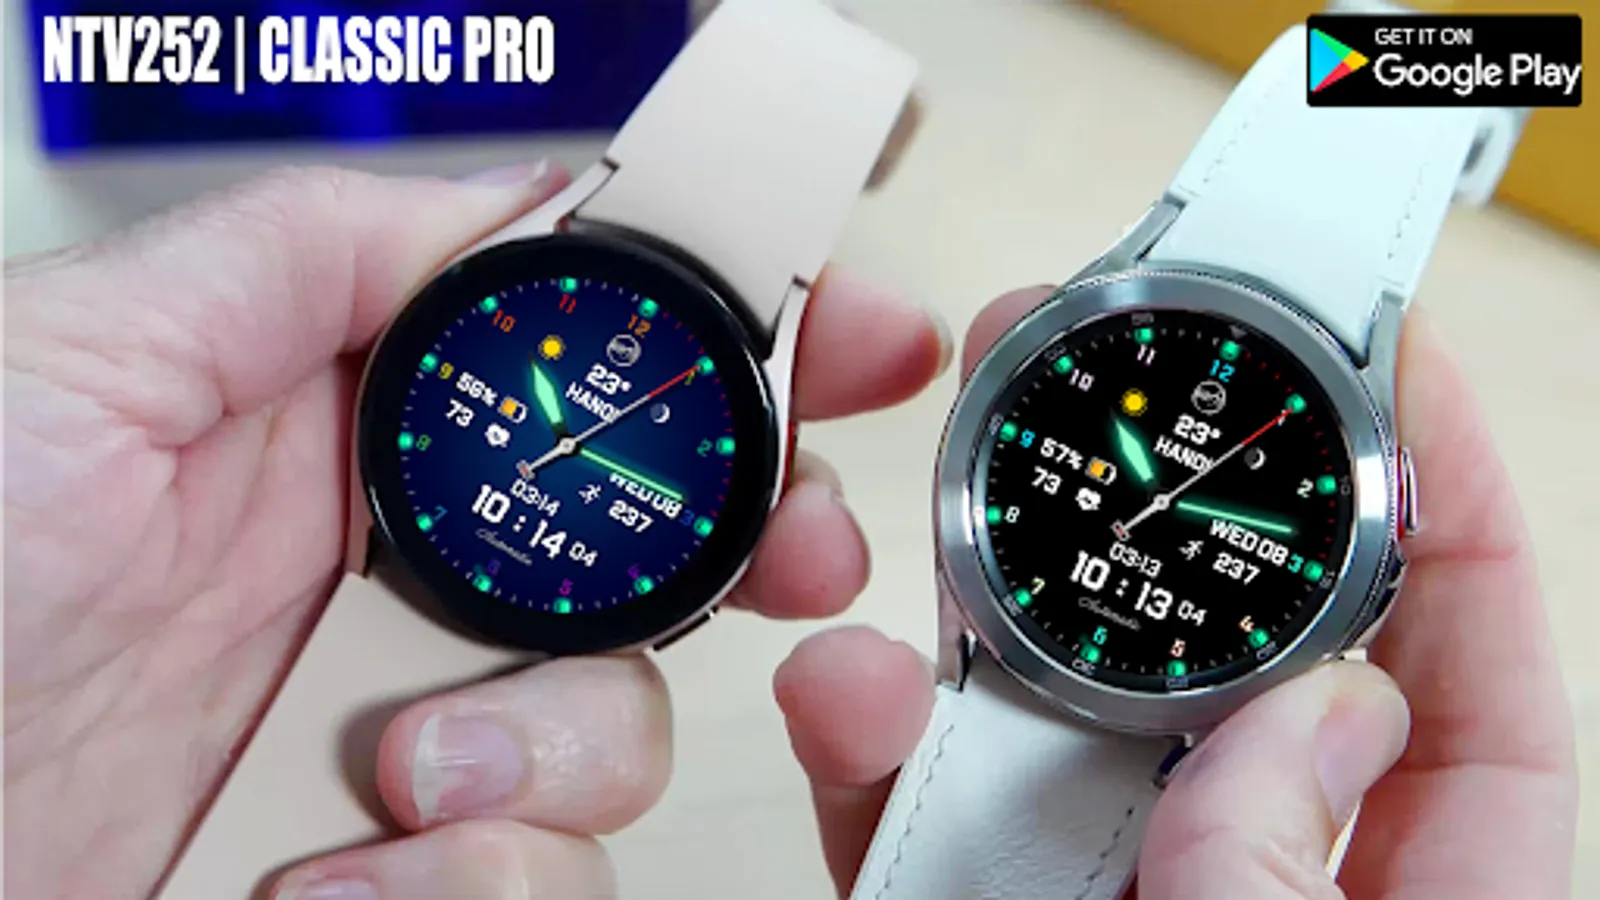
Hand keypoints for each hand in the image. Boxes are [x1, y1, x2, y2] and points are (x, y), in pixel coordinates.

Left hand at [4, 163, 951, 898]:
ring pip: (623, 726)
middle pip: (657, 539)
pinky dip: (477, 891)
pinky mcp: (400, 871)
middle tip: (799, 550)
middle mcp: (395, 580)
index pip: (581, 358)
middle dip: (758, 535)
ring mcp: (406, 736)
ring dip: (554, 758)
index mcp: (338, 435)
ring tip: (403, 786)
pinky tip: (338, 883)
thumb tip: (513, 205)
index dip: (729, 333)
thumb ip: (305, 256)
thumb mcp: (78, 361)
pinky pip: (544, 879)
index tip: (852, 331)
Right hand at [776, 286, 1577, 898]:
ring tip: (942, 515)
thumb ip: (1301, 883)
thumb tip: (1299, 729)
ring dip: (976, 598)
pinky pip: (911, 802)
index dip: (1438, 484)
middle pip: (1228, 631)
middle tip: (1104, 361)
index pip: (1461, 646)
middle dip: (1160, 486)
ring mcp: (1105, 875)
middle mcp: (1255, 852)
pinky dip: (867, 740)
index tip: (1391, 351)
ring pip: (1046, 700)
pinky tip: (848, 694)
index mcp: (1419, 878)